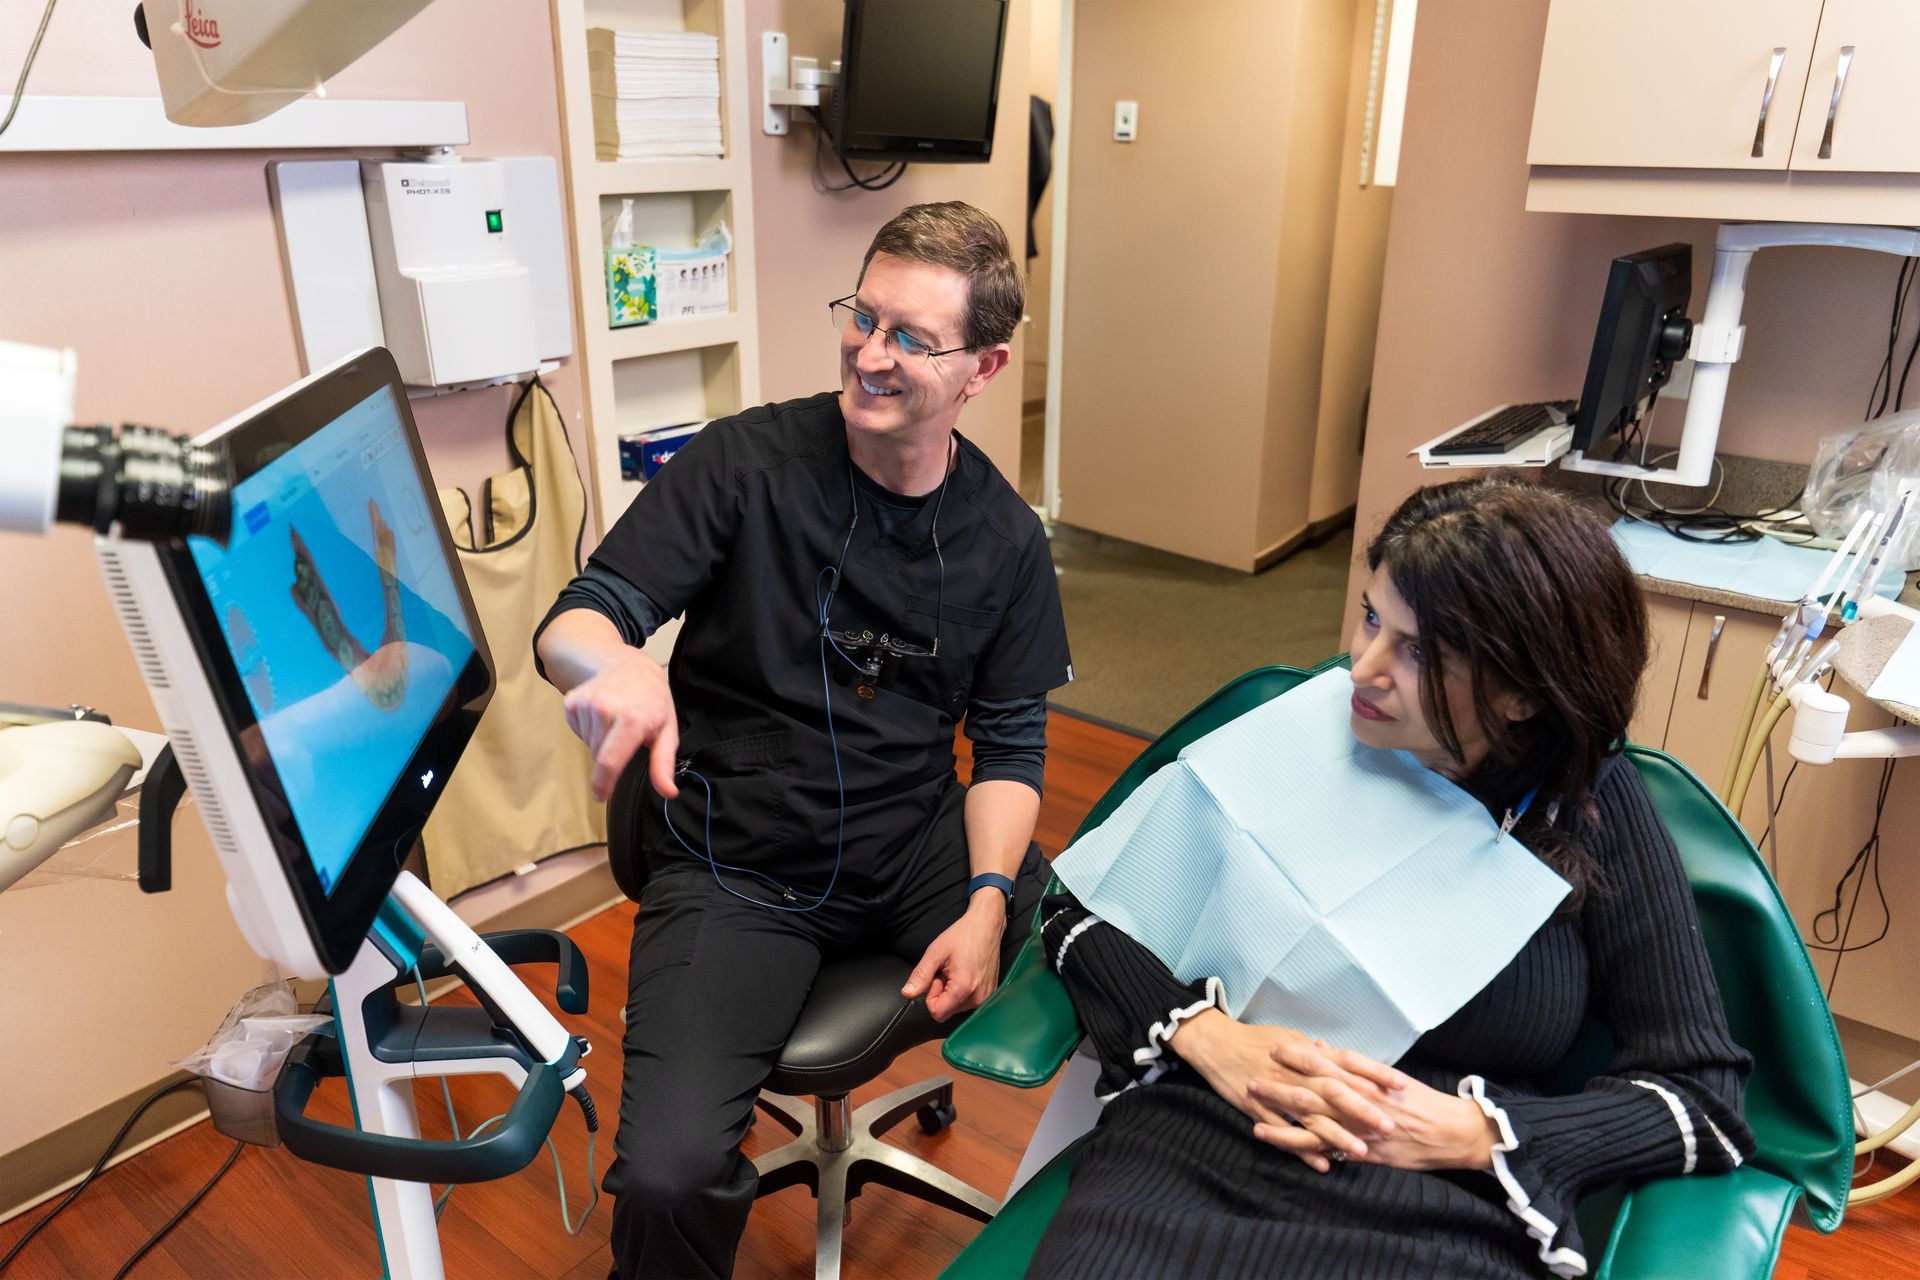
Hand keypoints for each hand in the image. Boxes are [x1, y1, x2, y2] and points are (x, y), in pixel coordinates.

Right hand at [560, 646, 679, 801]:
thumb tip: (668, 791)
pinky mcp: (572, 701)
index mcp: (632, 719)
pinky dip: (589, 729)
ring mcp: (586, 703)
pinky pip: (578, 731)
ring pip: (589, 744)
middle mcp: (606, 709)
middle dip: (611, 755)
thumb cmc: (652, 701)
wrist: (630, 665)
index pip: (610, 761)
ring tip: (615, 721)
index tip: (600, 796)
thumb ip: (663, 764)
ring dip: (601, 741)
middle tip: (626, 735)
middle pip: (599, 756)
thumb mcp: (667, 730)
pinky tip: (602, 714)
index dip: (603, 783)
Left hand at [902, 895, 1006, 1021]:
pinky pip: (968, 1002)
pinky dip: (963, 991)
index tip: (938, 977)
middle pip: (947, 1010)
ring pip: (956, 1007)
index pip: (937, 1013)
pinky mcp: (990, 994)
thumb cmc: (964, 935)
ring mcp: (986, 997)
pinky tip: (966, 973)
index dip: (932, 995)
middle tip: (948, 971)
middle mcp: (978, 997)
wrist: (986, 926)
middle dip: (942, 993)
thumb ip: (920, 975)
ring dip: (952, 991)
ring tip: (958, 970)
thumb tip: (907, 994)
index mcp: (964, 988)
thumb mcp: (935, 952)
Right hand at [1171, 1012, 1404, 1172]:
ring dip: (1337, 1135)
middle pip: (1334, 1091)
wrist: (1215, 1043)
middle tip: (1390, 1126)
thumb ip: (1316, 1052)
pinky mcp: (1258, 1110)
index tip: (1402, 1085)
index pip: (1348, 1060)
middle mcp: (1295, 1072)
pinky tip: (1323, 1164)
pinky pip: (1284, 1133)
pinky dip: (1303, 1150)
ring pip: (1311, 1116)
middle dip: (1362, 1109)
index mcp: (1307, 1053)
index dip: (1375, 1073)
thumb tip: (1337, 1055)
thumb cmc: (1255, 1040)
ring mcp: (1277, 1092)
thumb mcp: (1290, 1038)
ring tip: (1362, 1151)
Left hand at [1249, 1040, 1496, 1172]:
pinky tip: (1267, 1136)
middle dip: (1279, 1080)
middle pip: (1310, 1087)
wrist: (1450, 1132)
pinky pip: (1318, 1146)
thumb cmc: (1420, 1102)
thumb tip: (1321, 1047)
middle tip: (1250, 1071)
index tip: (1274, 1046)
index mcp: (1364, 1078)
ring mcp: (1356, 1125)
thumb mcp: (1387, 1076)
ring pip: (1308, 1115)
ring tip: (1250, 1099)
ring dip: (1277, 1107)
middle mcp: (1357, 1099)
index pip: (1325, 1062)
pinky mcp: (1358, 1150)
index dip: (1298, 1055)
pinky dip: (1291, 1141)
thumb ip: (1352, 1064)